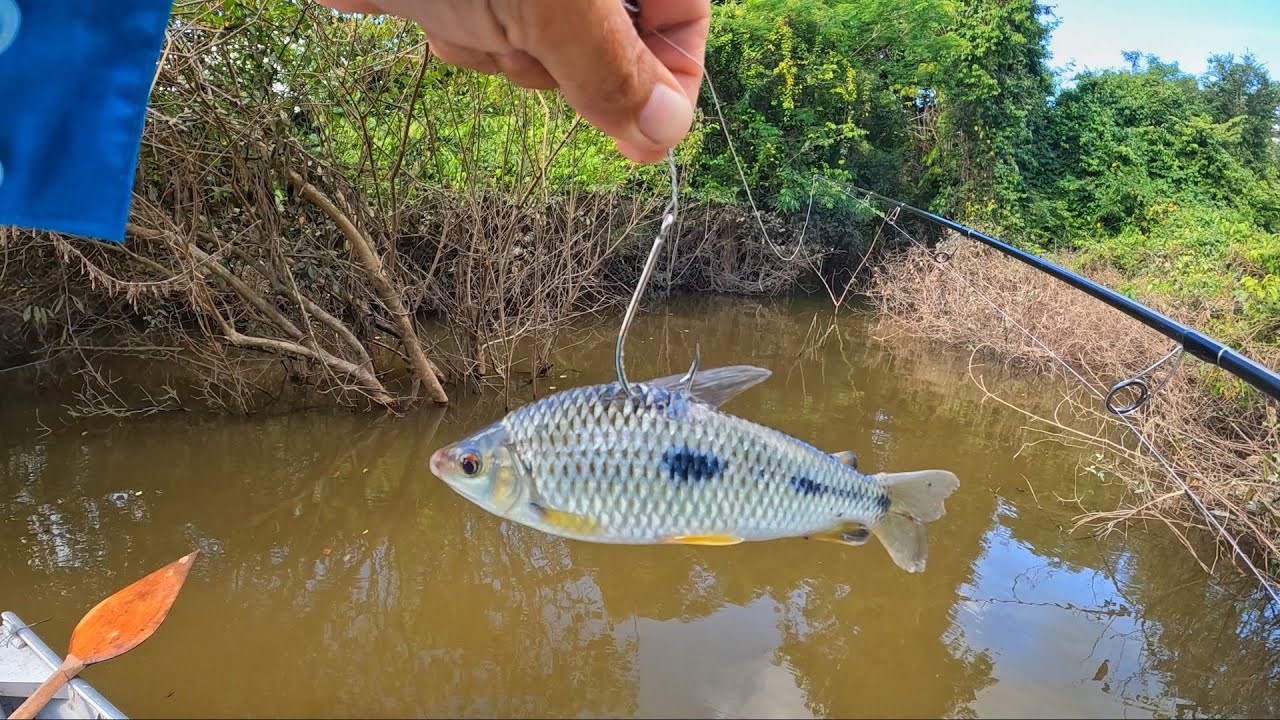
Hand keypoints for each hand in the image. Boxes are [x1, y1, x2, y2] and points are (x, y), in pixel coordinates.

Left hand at [315, 0, 709, 163]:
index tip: (640, 142)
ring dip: (498, 48)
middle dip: (558, 58)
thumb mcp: (554, 1)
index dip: (667, 82)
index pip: (684, 17)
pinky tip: (427, 3)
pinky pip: (479, 34)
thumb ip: (613, 67)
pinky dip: (456, 33)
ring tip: (466, 8)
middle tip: (523, 39)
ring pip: (539, 44)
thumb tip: (664, 131)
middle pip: (608, 40)